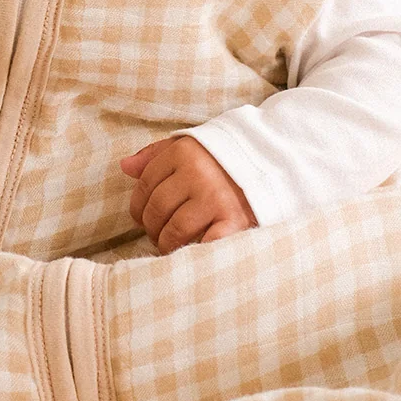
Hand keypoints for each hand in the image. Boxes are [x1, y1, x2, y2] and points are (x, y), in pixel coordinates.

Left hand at [120, 135, 256, 253]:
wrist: (275, 164)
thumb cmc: (224, 159)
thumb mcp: (190, 147)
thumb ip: (156, 156)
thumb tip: (125, 167)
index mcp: (184, 153)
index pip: (145, 185)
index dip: (138, 206)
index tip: (142, 217)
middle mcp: (198, 174)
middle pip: (156, 210)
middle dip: (151, 227)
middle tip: (157, 233)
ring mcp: (216, 199)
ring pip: (174, 231)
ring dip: (166, 243)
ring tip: (169, 244)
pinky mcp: (235, 222)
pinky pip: (203, 245)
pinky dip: (193, 253)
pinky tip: (191, 252)